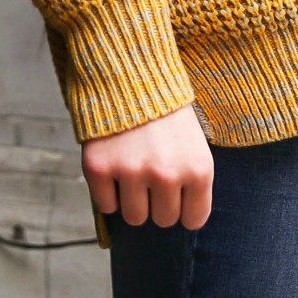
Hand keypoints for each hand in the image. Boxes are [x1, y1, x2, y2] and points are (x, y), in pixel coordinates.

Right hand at [82, 107, 215, 229]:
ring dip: (132, 201)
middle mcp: (166, 175)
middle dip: (158, 204)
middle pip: (163, 220)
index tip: (177, 196)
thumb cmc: (166, 114)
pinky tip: (114, 169)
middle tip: (151, 177)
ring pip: (134, 217)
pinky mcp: (99, 169)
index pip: (194, 220)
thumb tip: (181, 221)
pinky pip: (106, 206)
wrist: (129, 76)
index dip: (184, 210)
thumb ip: (192, 182)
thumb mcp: (194, 145)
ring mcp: (130, 172)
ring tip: (133, 173)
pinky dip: (108, 193)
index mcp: (198, 170)